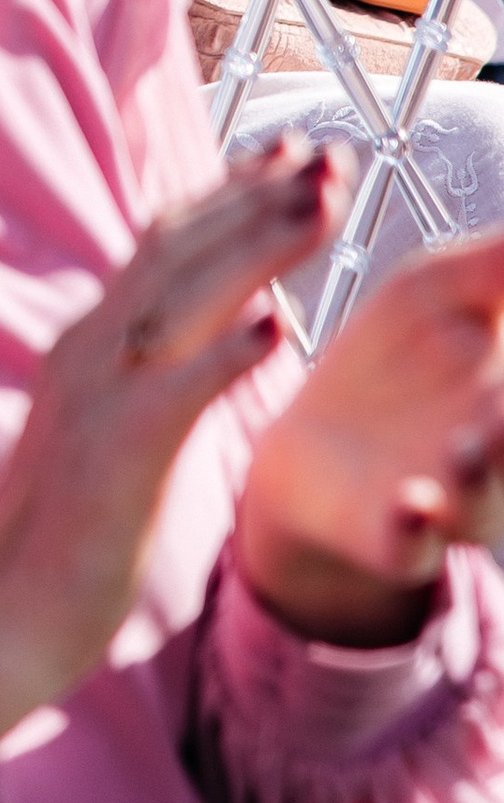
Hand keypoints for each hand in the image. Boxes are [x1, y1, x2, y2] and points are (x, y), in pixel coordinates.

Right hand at [0, 140, 343, 755]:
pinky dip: (224, 353)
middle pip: (180, 250)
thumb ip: (161, 374)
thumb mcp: (113, 433)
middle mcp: (88, 349)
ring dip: (256, 244)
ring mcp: (94, 395)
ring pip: (182, 297)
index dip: (231, 193)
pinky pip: (174, 392)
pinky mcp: (111, 453)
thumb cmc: (59, 538)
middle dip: (257, 196)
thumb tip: (237, 326)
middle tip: (328, 154)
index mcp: (90, 344)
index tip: (290, 153)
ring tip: (319, 203)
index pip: (165, 245)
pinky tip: (275, 325)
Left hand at [238, 228, 503, 641]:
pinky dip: (418, 527)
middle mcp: (500, 449)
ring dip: (486, 469)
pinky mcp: (395, 534)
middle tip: (495, 396)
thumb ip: (494, 260)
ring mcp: (458, 500)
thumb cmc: (397, 360)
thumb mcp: (440, 290)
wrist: (317, 448)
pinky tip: (417, 504)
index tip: (492, 314)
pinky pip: (413, 541)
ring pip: (487, 495)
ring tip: (474, 443)